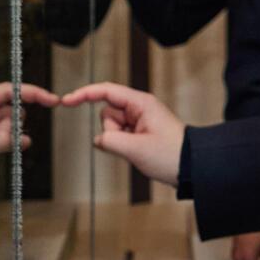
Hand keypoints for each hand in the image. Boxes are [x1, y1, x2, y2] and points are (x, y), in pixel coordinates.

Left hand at [0, 82, 59, 184]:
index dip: (32, 93)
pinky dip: (1, 145)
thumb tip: (25, 140)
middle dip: (11, 128)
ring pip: (9, 126)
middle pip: (12, 110)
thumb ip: (2, 142)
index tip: (52, 100)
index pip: (9, 91)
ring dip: (5, 139)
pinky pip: (2, 136)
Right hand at [61, 82, 186, 185]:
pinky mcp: (141, 132)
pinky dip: (124, 145)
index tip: (66, 101)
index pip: (105, 91)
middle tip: (132, 144)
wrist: (193, 168)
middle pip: (107, 112)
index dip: (84, 94)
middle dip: (111, 130)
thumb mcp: (136, 149)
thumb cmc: (171, 155)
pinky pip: (121, 136)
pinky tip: (140, 152)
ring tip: (139, 150)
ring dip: (119, 140)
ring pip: (113, 127)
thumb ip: (110, 140)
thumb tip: (98, 139)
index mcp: (141, 103)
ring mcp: (140, 120)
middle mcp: (139, 108)